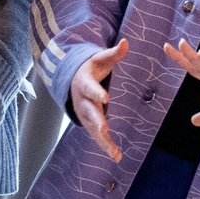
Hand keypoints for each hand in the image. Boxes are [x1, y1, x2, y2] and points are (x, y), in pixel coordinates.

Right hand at [70, 39, 129, 160]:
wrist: (73, 80)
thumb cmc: (92, 68)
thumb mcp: (101, 59)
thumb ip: (114, 53)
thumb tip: (126, 42)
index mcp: (85, 84)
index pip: (90, 88)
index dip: (97, 92)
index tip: (106, 97)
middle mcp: (83, 101)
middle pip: (89, 112)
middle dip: (96, 121)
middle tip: (104, 129)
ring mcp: (85, 114)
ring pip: (93, 129)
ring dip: (103, 140)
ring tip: (114, 152)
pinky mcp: (90, 123)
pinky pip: (98, 136)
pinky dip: (106, 146)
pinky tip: (117, 156)